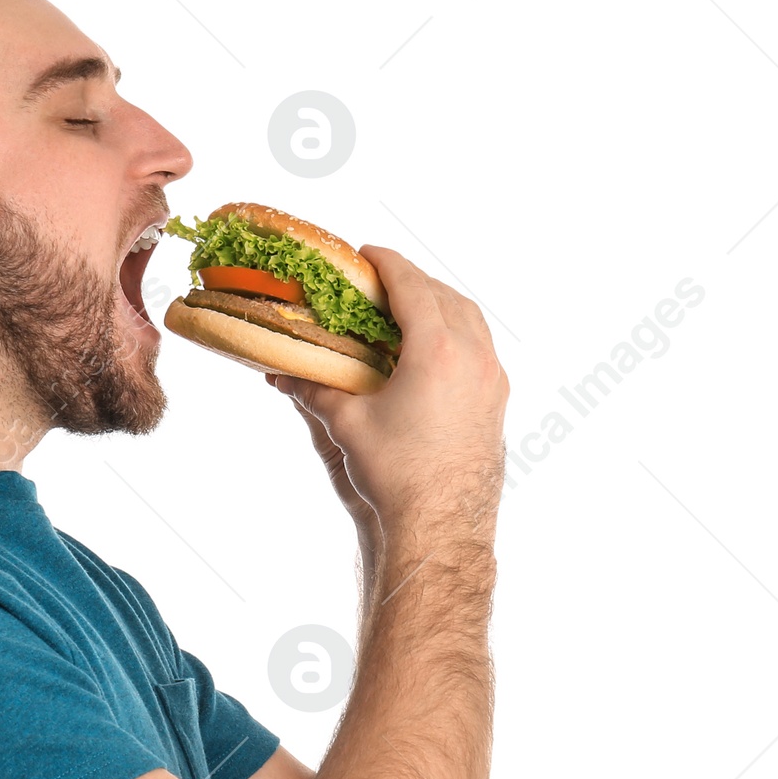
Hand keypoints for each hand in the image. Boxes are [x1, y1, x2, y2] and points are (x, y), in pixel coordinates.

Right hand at [267, 245, 508, 544]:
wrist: (442, 525)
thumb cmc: (396, 474)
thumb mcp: (347, 424)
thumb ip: (314, 389)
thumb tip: (280, 372)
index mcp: (438, 350)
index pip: (412, 286)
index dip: (385, 263)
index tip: (365, 253)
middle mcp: (474, 356)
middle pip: (445, 295)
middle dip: (412, 280)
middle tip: (379, 279)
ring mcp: (492, 378)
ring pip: (469, 319)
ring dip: (438, 303)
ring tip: (406, 308)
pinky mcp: (497, 399)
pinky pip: (480, 346)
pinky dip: (455, 331)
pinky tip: (430, 349)